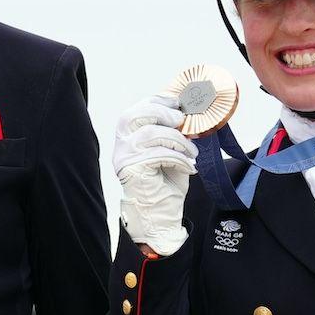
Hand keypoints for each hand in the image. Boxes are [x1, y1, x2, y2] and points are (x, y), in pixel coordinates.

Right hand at [113, 94, 197, 255]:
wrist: (161, 213)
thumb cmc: (165, 183)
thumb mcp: (172, 150)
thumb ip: (173, 132)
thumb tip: (188, 113)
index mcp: (129, 136)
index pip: (137, 109)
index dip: (158, 101)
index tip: (178, 102)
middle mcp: (122, 144)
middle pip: (135, 114)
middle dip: (162, 112)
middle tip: (182, 121)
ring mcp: (124, 156)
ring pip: (151, 133)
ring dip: (178, 140)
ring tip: (192, 153)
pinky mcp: (131, 169)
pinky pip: (159, 153)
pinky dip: (180, 158)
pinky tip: (189, 167)